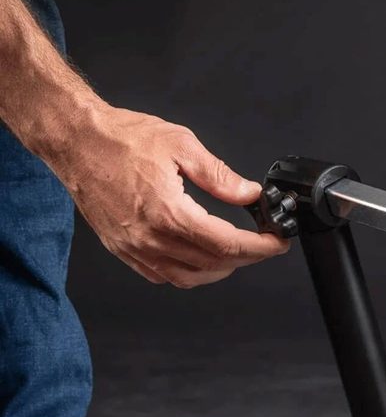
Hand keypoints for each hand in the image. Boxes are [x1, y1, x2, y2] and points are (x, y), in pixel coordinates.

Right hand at [52, 104, 288, 287]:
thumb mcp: (182, 145)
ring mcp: (133, 247)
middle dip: (248, 257)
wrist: (75, 141)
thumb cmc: (120, 138)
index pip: (227, 245)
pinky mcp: (122, 249)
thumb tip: (249, 194)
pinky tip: (201, 257)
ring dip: (220, 270)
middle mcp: (149, 238)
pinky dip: (190, 273)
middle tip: (265, 243)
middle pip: (213, 265)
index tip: (277, 242)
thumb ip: (220, 176)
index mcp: (168, 213)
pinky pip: (162, 275)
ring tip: (239, 252)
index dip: (260, 247)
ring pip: (189, 278)